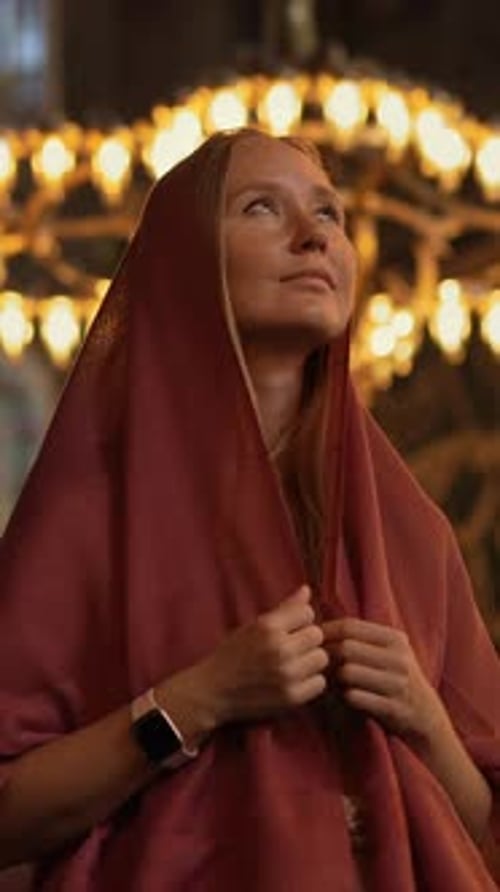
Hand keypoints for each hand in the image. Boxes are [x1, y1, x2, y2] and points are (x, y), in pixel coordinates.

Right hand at [192, 585, 327, 726]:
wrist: (213, 691)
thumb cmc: (232, 655)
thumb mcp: (253, 626)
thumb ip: (283, 609)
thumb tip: (307, 590)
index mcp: (267, 627)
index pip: (307, 612)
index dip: (300, 621)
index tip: (289, 631)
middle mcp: (279, 648)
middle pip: (317, 635)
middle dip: (307, 641)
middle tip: (291, 649)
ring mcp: (287, 674)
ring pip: (321, 658)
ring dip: (310, 661)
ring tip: (293, 665)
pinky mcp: (291, 697)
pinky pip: (320, 683)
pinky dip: (310, 683)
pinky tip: (294, 681)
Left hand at [321, 618, 447, 751]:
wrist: (426, 716)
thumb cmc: (395, 679)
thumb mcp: (389, 652)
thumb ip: (361, 638)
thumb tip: (318, 626)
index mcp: (395, 639)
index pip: (350, 626)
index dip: (326, 632)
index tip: (311, 642)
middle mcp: (399, 658)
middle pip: (347, 647)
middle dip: (327, 656)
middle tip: (315, 665)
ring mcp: (398, 683)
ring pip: (348, 672)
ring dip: (333, 678)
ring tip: (329, 682)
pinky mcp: (393, 708)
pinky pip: (355, 697)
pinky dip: (343, 697)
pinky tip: (343, 698)